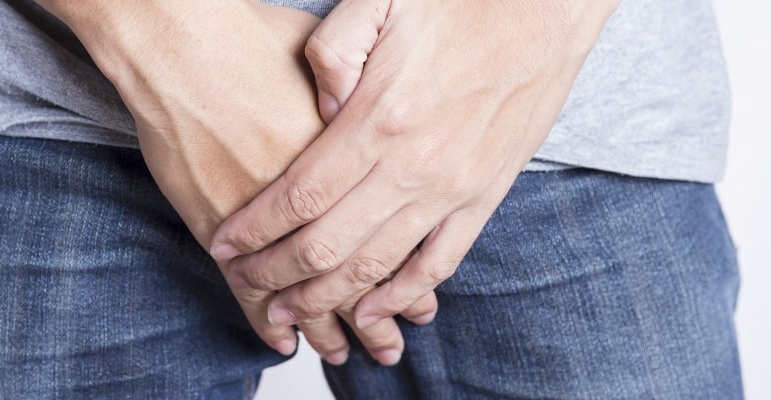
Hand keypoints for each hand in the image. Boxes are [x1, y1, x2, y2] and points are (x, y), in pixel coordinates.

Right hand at [39, 0, 434, 363]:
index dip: (409, 281)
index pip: (396, 241)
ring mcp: (267, 220)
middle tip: (388, 348)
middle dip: (376, 320)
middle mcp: (322, 199)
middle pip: (359, 275)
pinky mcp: (219, 227)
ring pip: (307, 290)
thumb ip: (363, 94)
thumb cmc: (251, 38)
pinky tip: (278, 339)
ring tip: (344, 353)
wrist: (182, 45)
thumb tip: (370, 115)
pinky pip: (246, 290)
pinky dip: (261, 319)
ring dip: (327, 327)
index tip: (420, 306)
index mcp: (362, 158)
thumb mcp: (335, 51)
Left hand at [213, 0, 618, 333]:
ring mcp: (452, 189)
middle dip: (275, 273)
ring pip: (375, 267)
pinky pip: (438, 264)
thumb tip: (315, 116)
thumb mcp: (378, 3)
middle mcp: (414, 166)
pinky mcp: (484, 198)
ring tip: (287, 312)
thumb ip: (332, 56)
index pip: (300, 195)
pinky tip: (369, 310)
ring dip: (325, 297)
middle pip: (327, 244)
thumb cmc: (459, 1)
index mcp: (380, 119)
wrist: (546, 10)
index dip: (256, 228)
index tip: (224, 245)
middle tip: (244, 284)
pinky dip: (400, 295)